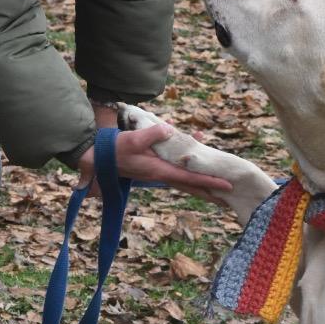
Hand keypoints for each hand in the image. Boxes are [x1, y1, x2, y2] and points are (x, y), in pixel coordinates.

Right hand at [75, 122, 232, 197]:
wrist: (96, 158)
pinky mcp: (154, 166)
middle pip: (191, 184)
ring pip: (184, 176)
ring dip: (200, 176)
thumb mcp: (133, 139)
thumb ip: (152, 134)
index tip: (226, 186)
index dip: (208, 181)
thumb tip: (171, 129)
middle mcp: (161, 174)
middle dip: (209, 189)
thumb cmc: (113, 149)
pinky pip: (176, 166)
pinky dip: (187, 160)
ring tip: (217, 176)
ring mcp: (157, 171)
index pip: (189, 179)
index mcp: (159, 171)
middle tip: (228, 194)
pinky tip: (193, 143)